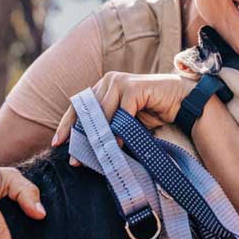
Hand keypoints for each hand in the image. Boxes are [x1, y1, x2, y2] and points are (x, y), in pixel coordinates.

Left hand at [51, 72, 195, 163]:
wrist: (181, 101)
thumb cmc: (153, 111)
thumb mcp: (125, 121)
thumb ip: (107, 127)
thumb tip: (85, 149)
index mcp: (103, 86)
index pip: (78, 106)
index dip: (67, 125)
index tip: (57, 143)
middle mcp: (108, 80)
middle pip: (86, 111)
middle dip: (80, 136)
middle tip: (75, 159)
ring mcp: (120, 81)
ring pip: (102, 113)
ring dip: (99, 137)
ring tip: (96, 156)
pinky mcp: (133, 87)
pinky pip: (121, 112)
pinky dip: (118, 130)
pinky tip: (117, 145)